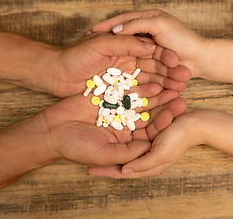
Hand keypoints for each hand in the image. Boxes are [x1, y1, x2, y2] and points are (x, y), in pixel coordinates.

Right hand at [40, 82, 186, 166]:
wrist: (51, 130)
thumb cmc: (76, 147)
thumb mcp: (104, 154)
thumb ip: (128, 151)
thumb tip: (150, 147)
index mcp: (126, 140)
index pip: (150, 131)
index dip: (163, 122)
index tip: (176, 114)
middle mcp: (124, 123)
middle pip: (148, 113)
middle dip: (164, 105)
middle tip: (181, 96)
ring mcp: (116, 108)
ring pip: (140, 99)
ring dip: (156, 92)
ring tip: (172, 84)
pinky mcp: (107, 96)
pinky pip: (124, 89)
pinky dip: (137, 84)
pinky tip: (152, 79)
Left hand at [51, 32, 190, 97]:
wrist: (56, 74)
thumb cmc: (76, 56)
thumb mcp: (100, 43)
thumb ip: (125, 43)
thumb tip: (150, 45)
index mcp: (124, 48)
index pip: (150, 51)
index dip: (166, 57)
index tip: (180, 63)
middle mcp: (126, 63)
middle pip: (152, 68)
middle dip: (169, 74)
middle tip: (186, 80)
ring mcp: (122, 79)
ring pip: (147, 83)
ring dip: (163, 87)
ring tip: (179, 93)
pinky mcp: (117, 94)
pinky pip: (135, 96)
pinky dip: (148, 99)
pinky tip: (162, 102)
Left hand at [87, 108, 202, 176]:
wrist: (195, 121)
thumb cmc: (180, 139)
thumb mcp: (161, 155)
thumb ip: (142, 164)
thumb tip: (123, 171)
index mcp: (146, 164)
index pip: (121, 170)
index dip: (104, 170)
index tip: (87, 168)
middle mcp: (142, 153)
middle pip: (118, 156)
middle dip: (103, 155)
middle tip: (84, 153)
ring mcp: (143, 140)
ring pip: (121, 142)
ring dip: (108, 141)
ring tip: (91, 138)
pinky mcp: (145, 127)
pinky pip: (128, 128)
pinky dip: (117, 128)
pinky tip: (105, 124)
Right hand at [88, 10, 207, 78]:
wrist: (198, 59)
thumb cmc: (182, 38)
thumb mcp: (158, 24)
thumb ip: (137, 25)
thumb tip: (116, 30)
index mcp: (149, 18)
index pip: (123, 20)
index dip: (107, 25)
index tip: (91, 31)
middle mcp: (147, 32)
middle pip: (123, 36)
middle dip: (107, 40)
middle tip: (90, 44)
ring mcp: (148, 48)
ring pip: (128, 50)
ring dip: (114, 54)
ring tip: (98, 59)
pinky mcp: (151, 62)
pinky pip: (134, 61)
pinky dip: (124, 63)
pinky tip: (113, 68)